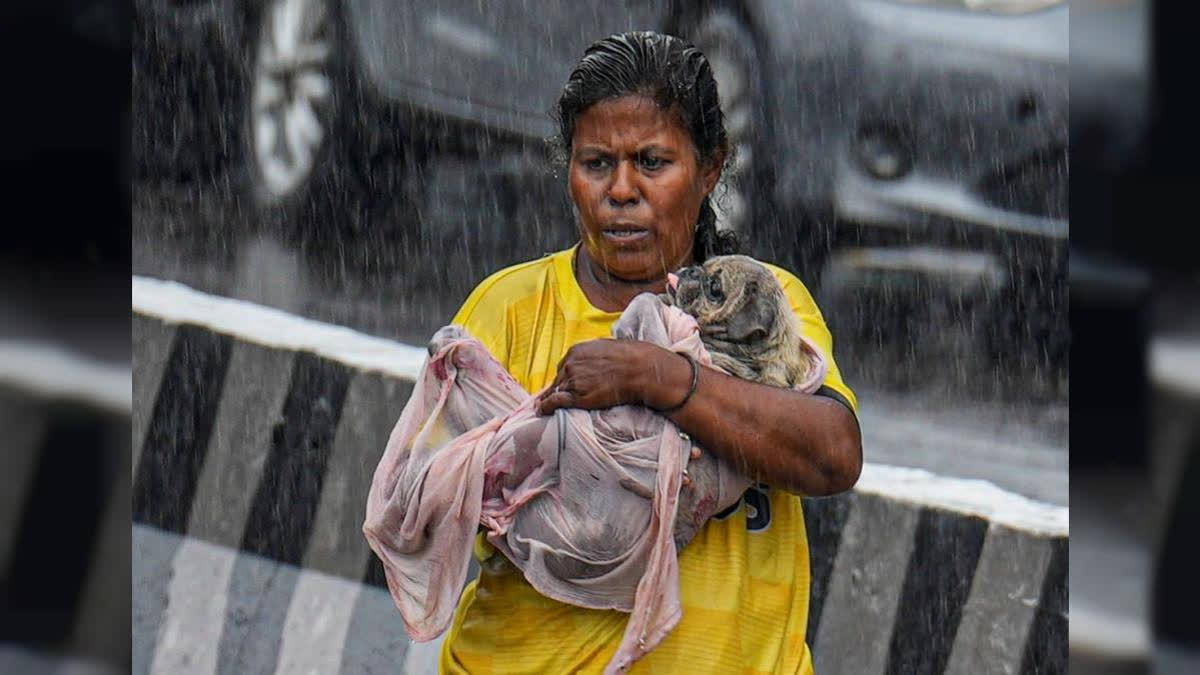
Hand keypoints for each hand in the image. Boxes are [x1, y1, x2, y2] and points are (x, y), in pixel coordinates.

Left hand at [536, 339, 658, 414]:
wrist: (639, 369)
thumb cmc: (630, 357)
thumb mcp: (607, 347)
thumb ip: (595, 353)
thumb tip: (596, 358)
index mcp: (576, 351)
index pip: (564, 366)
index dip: (565, 377)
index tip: (564, 384)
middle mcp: (570, 364)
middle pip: (558, 379)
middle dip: (557, 388)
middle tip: (552, 398)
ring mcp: (573, 381)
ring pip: (555, 391)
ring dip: (549, 399)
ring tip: (541, 408)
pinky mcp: (577, 396)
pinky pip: (555, 402)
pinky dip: (545, 407)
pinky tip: (541, 411)